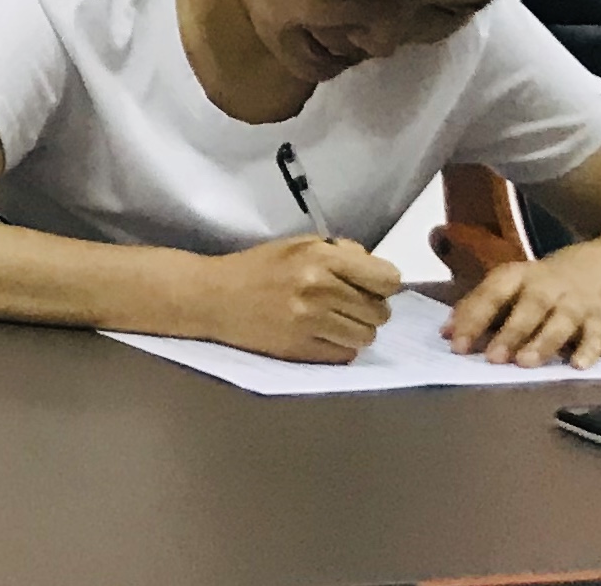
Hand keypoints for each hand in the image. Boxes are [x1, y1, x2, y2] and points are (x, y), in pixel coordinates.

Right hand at [198, 234, 401, 362]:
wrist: (213, 297)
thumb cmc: (258, 267)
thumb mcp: (299, 245)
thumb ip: (340, 253)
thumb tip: (375, 270)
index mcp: (321, 258)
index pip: (387, 279)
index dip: (383, 283)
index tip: (370, 285)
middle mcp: (320, 290)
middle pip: (381, 312)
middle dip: (369, 308)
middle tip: (346, 304)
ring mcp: (311, 322)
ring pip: (367, 337)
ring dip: (355, 330)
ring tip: (334, 321)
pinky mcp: (301, 349)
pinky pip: (346, 355)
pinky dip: (339, 346)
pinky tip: (320, 335)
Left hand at [444, 254, 600, 368]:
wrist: (593, 271)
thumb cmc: (536, 286)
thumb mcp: (506, 286)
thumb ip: (477, 308)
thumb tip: (446, 334)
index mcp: (515, 276)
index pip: (491, 294)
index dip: (473, 319)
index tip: (457, 345)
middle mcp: (546, 286)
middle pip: (529, 307)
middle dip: (510, 333)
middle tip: (493, 358)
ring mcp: (575, 301)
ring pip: (561, 320)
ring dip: (543, 342)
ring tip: (526, 363)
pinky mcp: (599, 317)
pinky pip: (597, 334)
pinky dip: (589, 349)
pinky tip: (577, 366)